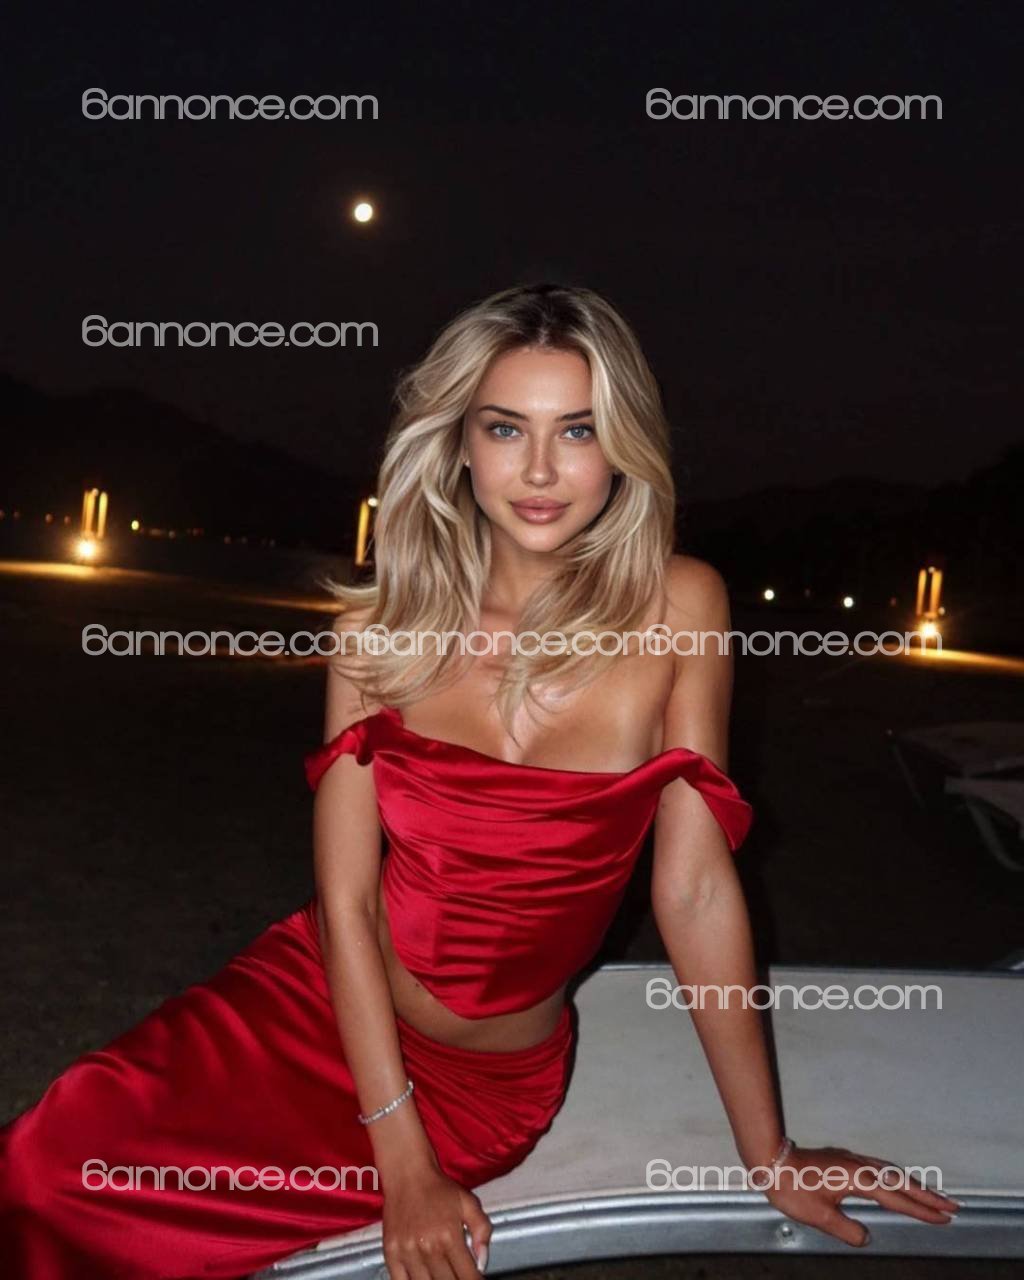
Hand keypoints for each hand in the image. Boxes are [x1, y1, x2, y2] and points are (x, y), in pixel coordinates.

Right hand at [380, 1161, 491, 1278]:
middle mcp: (428, 1247)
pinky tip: (423, 1279)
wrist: (407, 1173)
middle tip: (459, 1277)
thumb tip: (482, 1262)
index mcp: (450, 1236)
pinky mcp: (390, 1253)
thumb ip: (482, 1230)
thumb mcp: (468, 1202)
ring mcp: (407, 1252)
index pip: (467, 1276)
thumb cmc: (439, 1188)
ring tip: (442, 1277)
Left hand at [761, 1143, 960, 1246]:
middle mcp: (860, 1166)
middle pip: (901, 1181)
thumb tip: (865, 1237)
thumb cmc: (792, 1188)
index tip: (943, 1218)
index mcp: (858, 1180)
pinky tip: (897, 1182)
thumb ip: (847, 1230)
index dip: (921, 1210)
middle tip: (953, 1206)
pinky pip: (880, 1168)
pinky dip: (896, 1177)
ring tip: (933, 1197)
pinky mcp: (845, 1159)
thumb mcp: (819, 1216)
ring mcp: (852, 1160)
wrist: (772, 1160)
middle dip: (928, 1195)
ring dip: (914, 1184)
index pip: (897, 1198)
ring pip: (892, 1172)